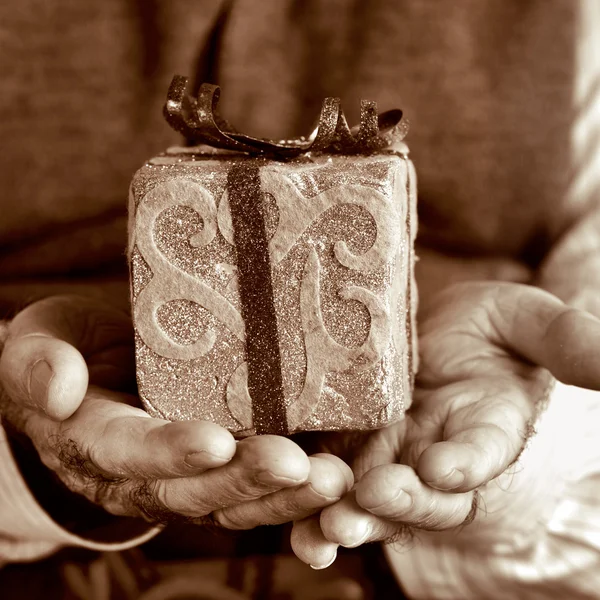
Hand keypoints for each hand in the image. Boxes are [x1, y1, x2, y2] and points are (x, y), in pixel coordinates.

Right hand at [0, 295, 351, 527]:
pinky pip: (257, 493)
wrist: (103, 361)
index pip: (128, 454)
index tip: (214, 442)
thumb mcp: (43, 338)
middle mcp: (143, 473)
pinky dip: (296, 497)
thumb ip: (36, 362)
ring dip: (282, 498)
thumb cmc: (73, 346)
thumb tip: (59, 388)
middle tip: (294, 464)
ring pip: (233, 503)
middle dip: (243, 481)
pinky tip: (336, 487)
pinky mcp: (225, 467)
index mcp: (95, 443)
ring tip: (329, 480)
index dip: (167, 452)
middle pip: (192, 490)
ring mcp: (187, 477)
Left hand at [291, 282, 599, 566]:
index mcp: (488, 427)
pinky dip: (314, 504)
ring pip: (373, 498)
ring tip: (324, 528)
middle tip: (367, 502)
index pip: (484, 452)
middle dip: (398, 500)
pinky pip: (333, 481)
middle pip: (423, 492)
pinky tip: (293, 519)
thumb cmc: (491, 327)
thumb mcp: (527, 321)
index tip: (446, 465)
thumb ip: (567, 342)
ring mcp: (392, 455)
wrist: (439, 331)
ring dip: (348, 515)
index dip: (467, 461)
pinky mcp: (350, 446)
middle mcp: (440, 454)